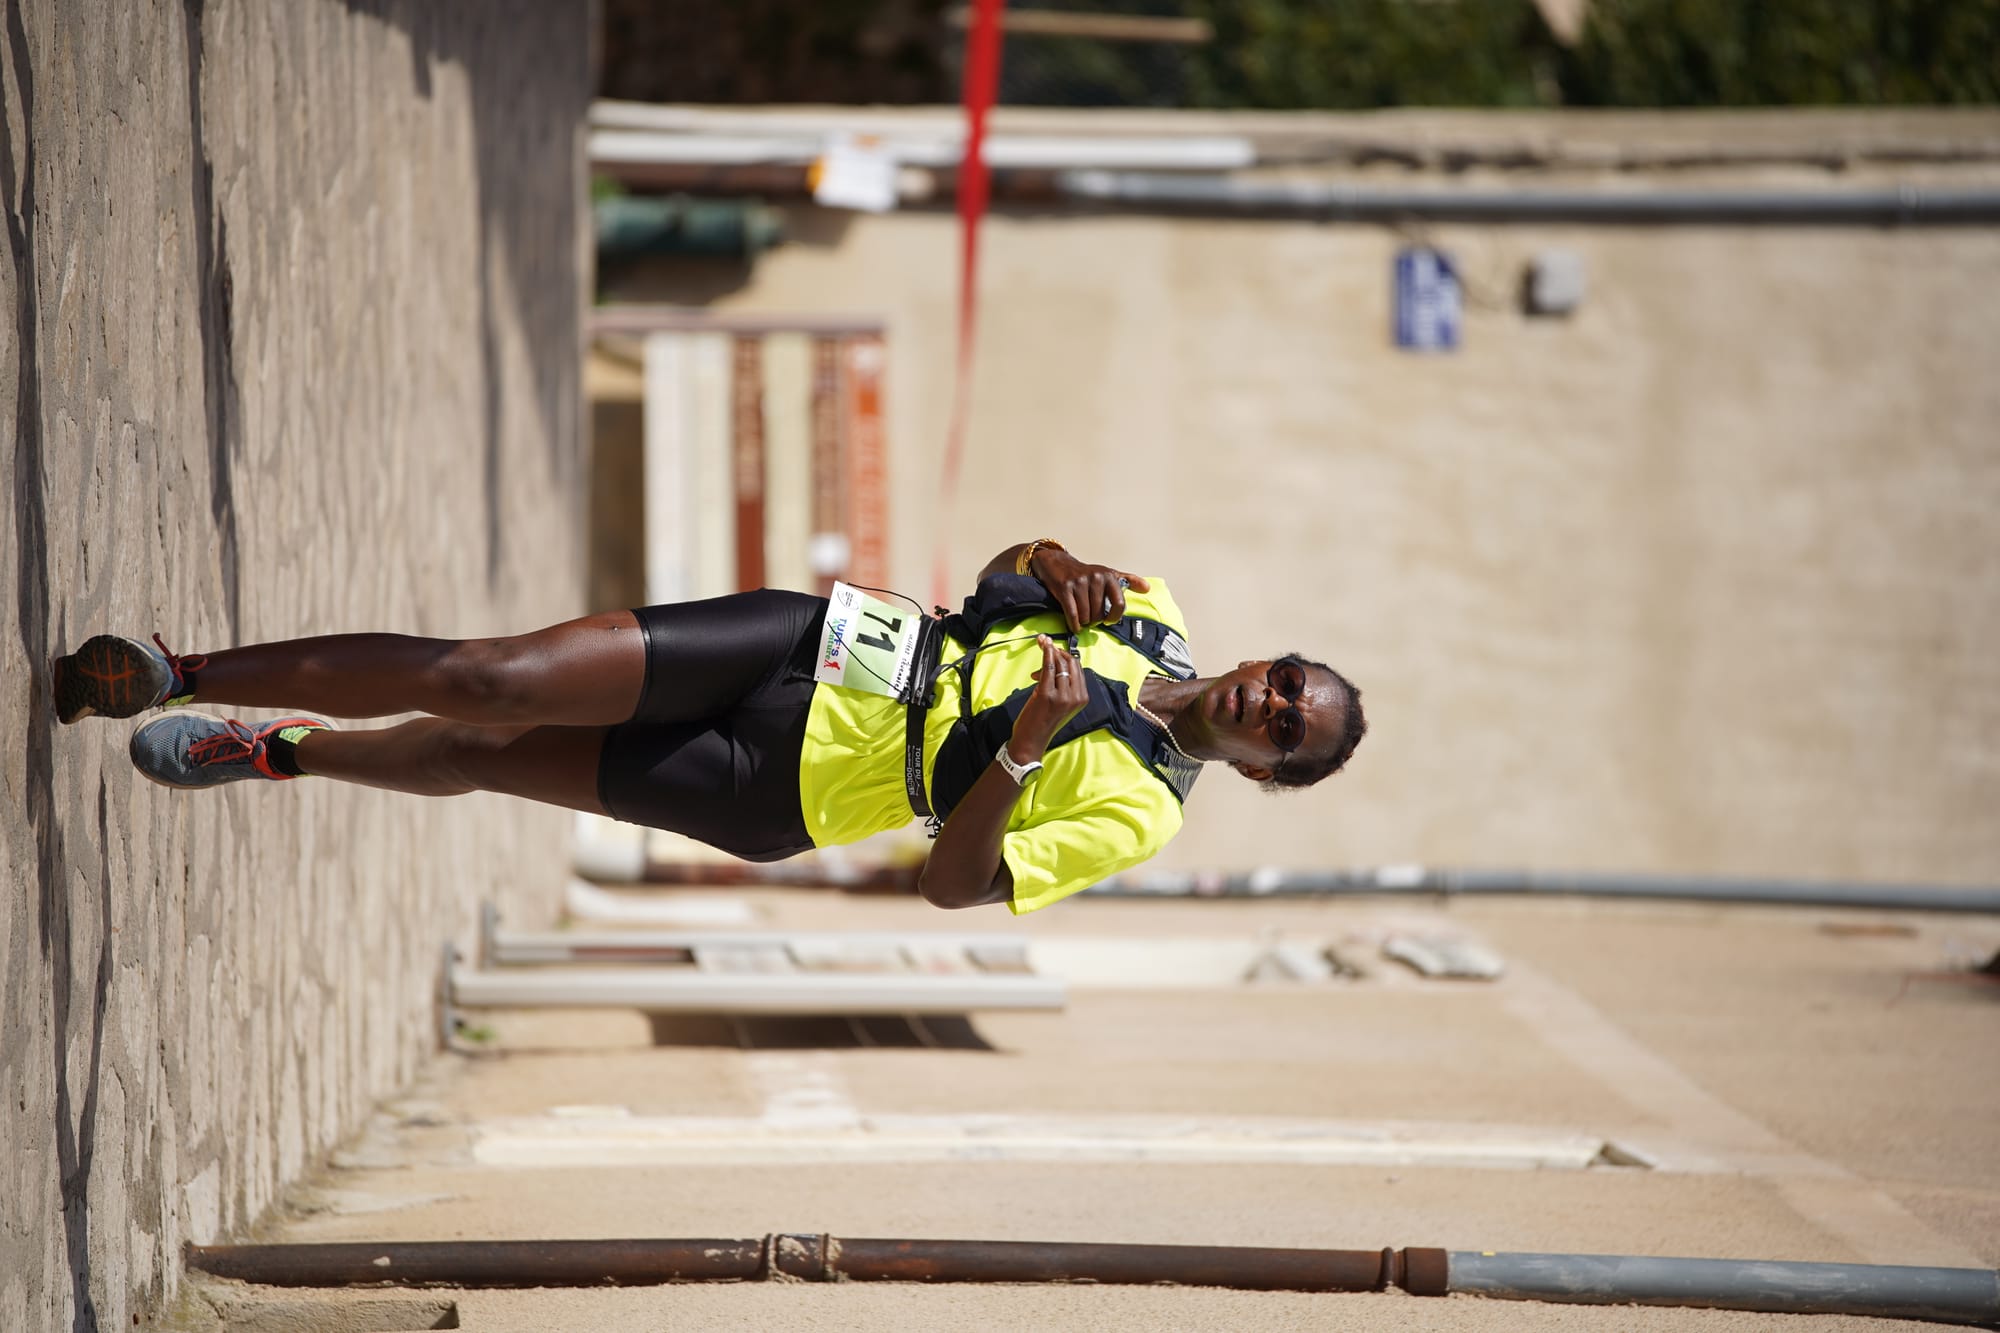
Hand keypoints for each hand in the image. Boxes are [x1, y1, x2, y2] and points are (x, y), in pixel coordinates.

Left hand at [1010, 634, 1087, 761]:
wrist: (1031, 740)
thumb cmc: (1043, 722)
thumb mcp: (1060, 703)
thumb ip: (1062, 685)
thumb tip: (1053, 661)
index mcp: (1082, 698)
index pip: (1078, 669)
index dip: (1066, 655)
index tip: (1055, 648)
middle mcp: (1075, 696)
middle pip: (1071, 663)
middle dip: (1058, 650)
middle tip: (1046, 644)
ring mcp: (1062, 696)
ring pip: (1060, 664)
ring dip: (1050, 650)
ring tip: (1041, 644)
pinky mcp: (1047, 694)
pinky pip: (1049, 668)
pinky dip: (1046, 655)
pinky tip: (1042, 647)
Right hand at [1029, 546, 1151, 630]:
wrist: (1058, 563)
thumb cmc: (1085, 573)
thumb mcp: (1108, 573)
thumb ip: (1128, 581)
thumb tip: (1147, 588)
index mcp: (1109, 575)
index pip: (1119, 604)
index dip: (1114, 617)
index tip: (1108, 620)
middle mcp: (1096, 577)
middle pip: (1099, 613)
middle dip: (1094, 620)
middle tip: (1090, 617)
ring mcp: (1080, 582)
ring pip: (1086, 615)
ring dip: (1083, 622)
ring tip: (1082, 618)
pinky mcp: (1065, 588)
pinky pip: (1072, 614)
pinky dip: (1074, 624)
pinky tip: (1075, 626)